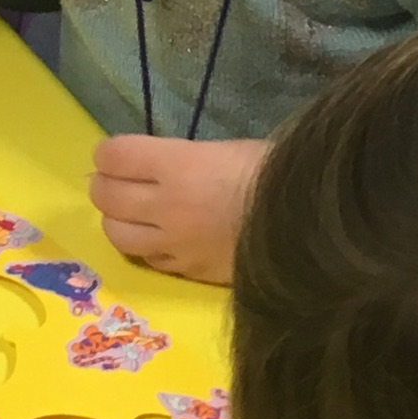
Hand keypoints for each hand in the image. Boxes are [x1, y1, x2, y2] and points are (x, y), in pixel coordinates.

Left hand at [89, 135, 266, 283]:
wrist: (312, 225)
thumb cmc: (278, 172)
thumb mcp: (231, 148)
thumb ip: (187, 158)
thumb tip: (164, 163)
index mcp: (178, 165)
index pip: (114, 156)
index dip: (109, 152)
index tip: (116, 152)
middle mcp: (166, 205)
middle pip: (106, 195)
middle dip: (105, 184)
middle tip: (116, 180)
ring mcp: (175, 243)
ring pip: (117, 234)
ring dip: (117, 219)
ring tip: (131, 212)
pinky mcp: (189, 270)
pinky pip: (149, 259)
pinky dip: (146, 247)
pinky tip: (160, 238)